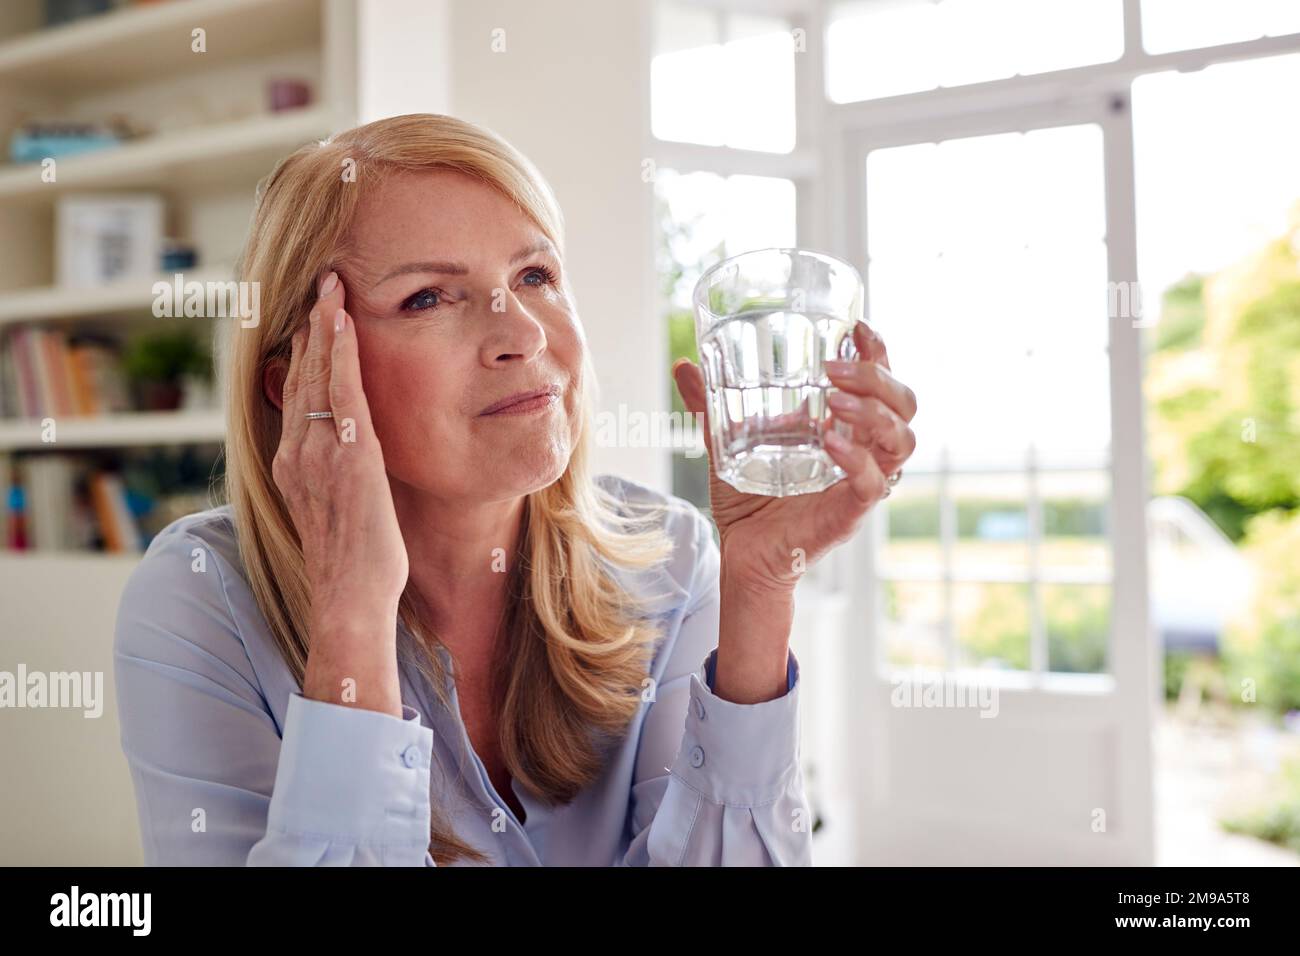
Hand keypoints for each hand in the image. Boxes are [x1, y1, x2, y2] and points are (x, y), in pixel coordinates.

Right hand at [272, 271, 408, 715]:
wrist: (351, 599)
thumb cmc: (357, 561)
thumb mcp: (342, 506)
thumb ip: (342, 470)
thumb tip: (357, 449)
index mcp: (293, 463)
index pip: (297, 393)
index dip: (305, 352)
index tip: (313, 317)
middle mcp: (297, 452)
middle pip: (300, 374)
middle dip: (311, 327)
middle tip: (322, 283)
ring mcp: (318, 454)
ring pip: (317, 376)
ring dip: (324, 327)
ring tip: (332, 286)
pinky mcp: (347, 458)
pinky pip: (341, 394)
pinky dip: (341, 354)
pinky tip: (344, 322)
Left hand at [672, 320, 916, 596]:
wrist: (742, 553)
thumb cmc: (748, 500)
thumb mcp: (727, 443)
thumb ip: (711, 405)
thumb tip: (683, 365)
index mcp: (846, 428)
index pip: (883, 383)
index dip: (880, 353)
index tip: (858, 327)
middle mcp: (865, 452)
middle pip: (904, 405)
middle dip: (879, 378)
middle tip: (835, 369)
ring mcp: (861, 483)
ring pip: (901, 440)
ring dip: (874, 412)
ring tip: (835, 401)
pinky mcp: (850, 513)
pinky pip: (872, 483)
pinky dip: (856, 460)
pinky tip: (830, 443)